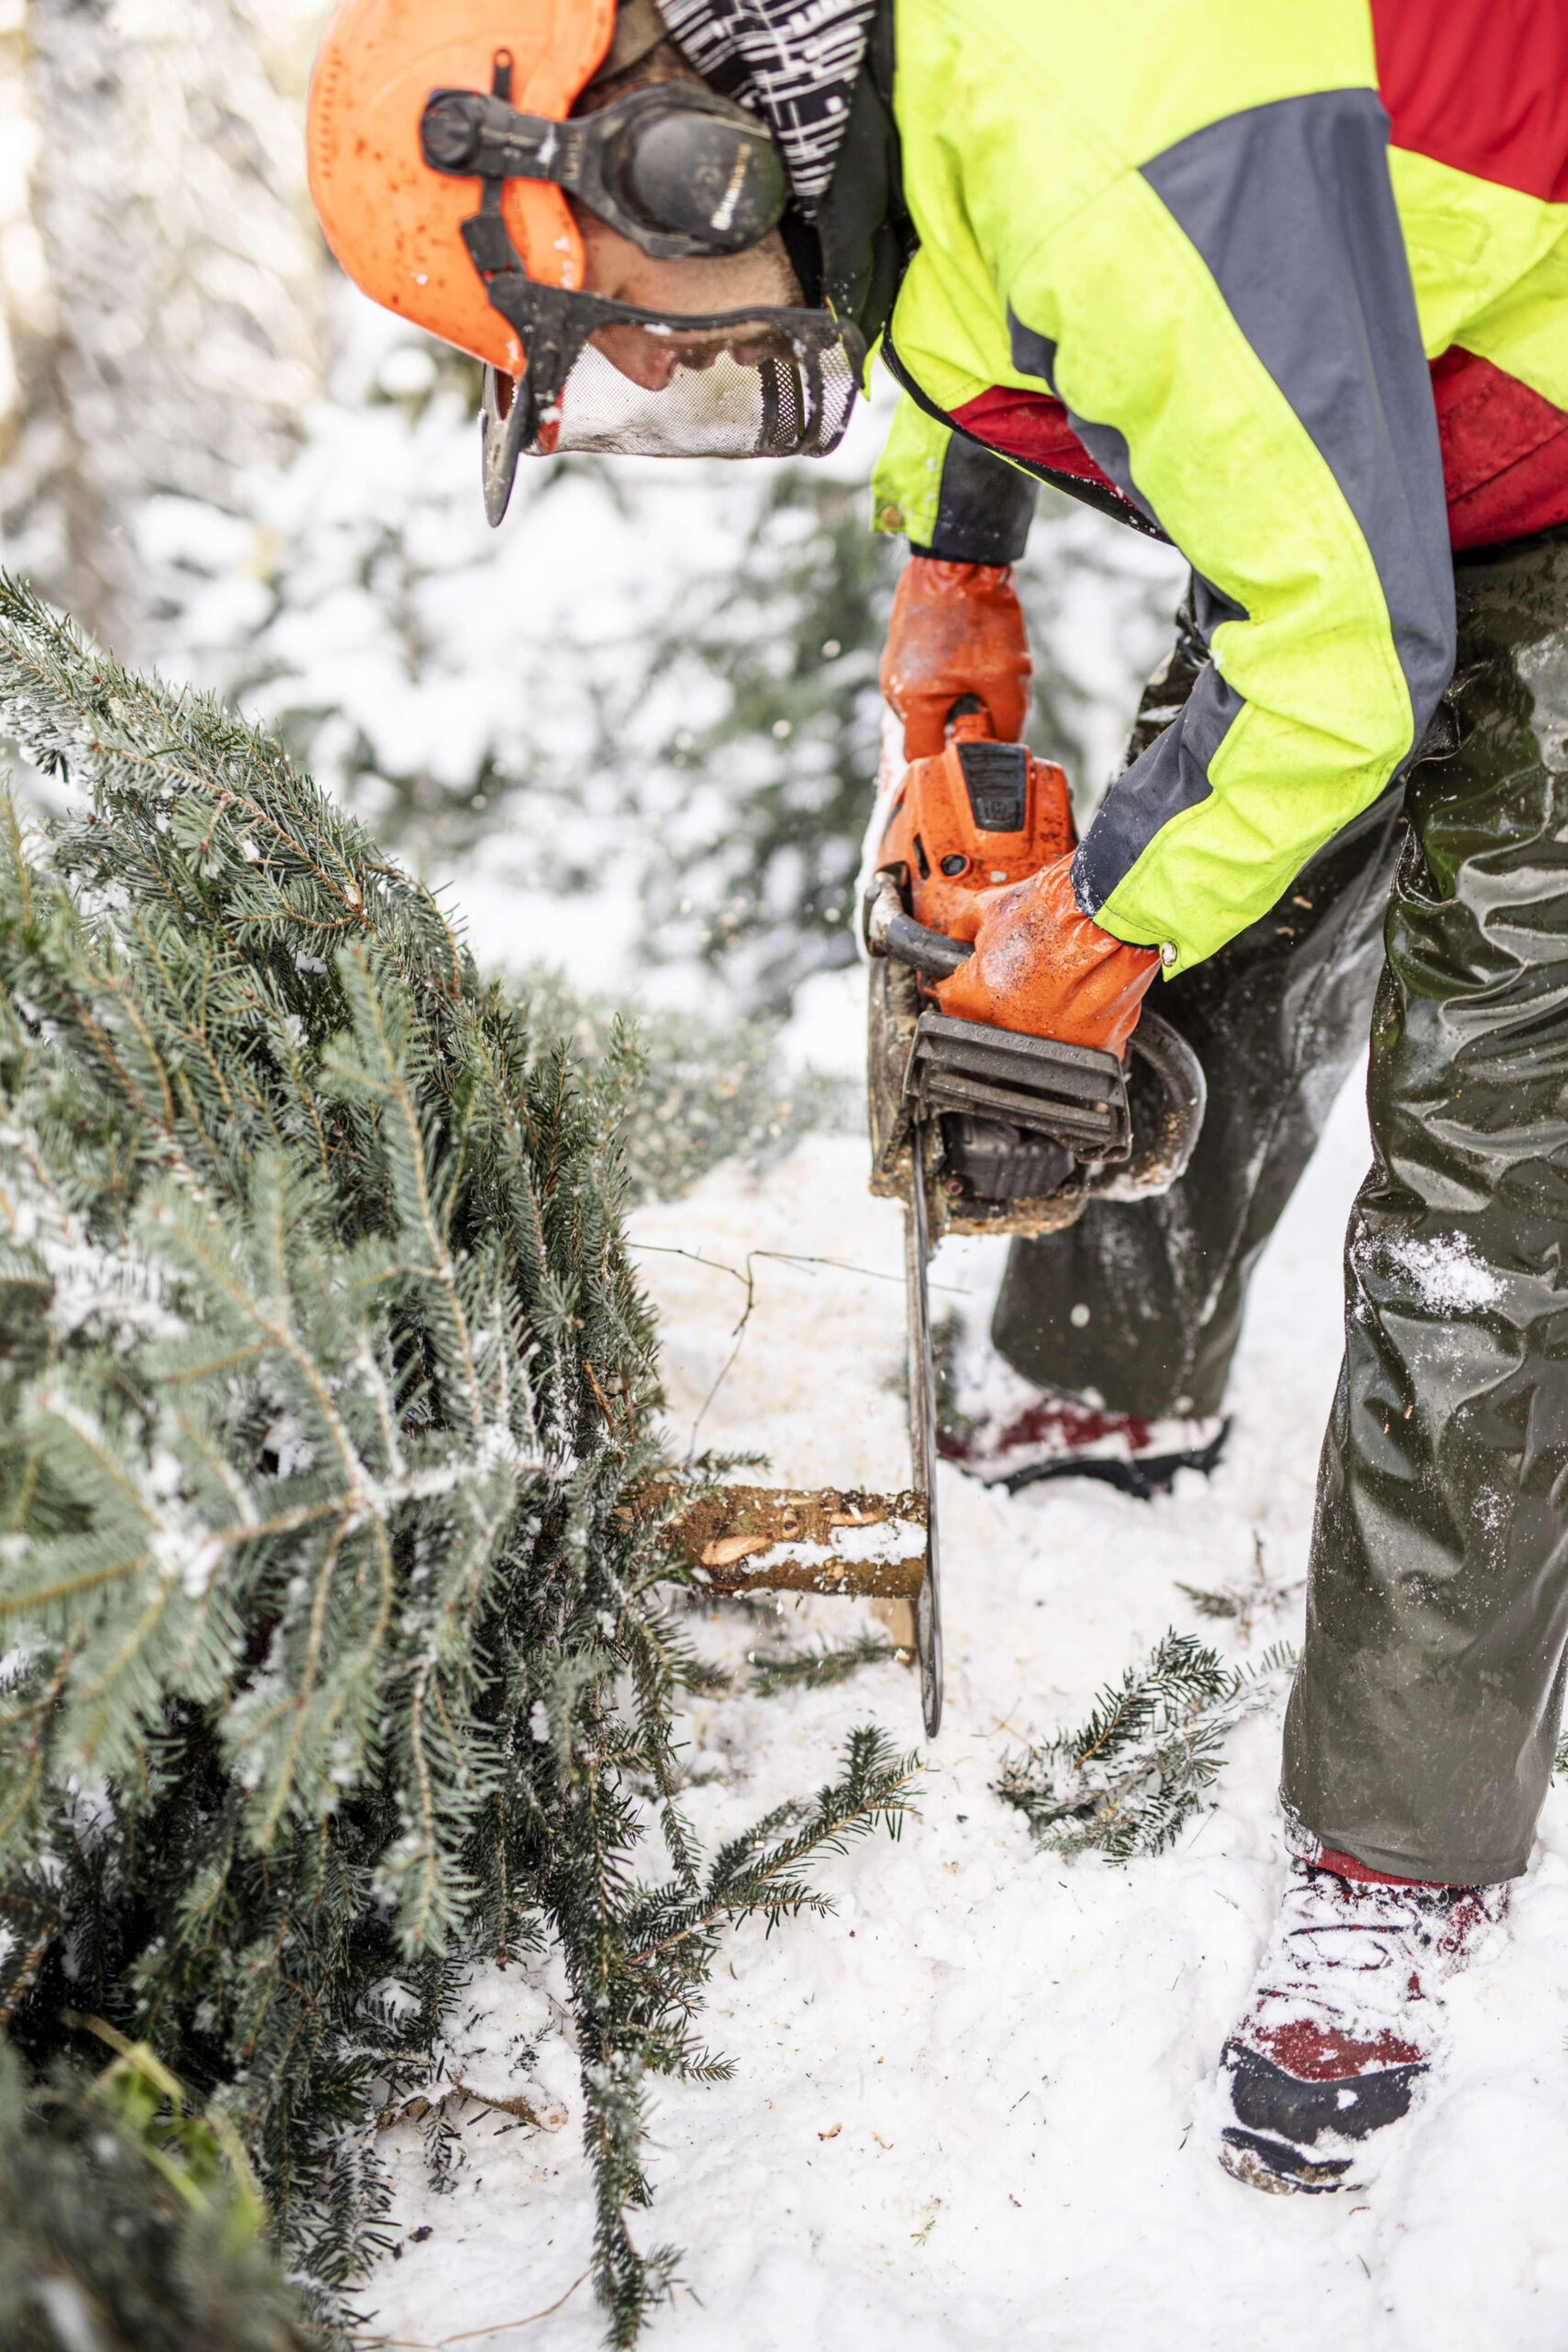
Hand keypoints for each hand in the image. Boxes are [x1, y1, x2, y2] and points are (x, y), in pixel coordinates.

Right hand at [879, 555, 1030, 757]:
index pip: (922, 758)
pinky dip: (943, 684)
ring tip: (977, 676)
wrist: (959, 557)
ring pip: (923, 709)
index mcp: (913, 700)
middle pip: (922, 735)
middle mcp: (893, 688)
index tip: (975, 757)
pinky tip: (966, 661)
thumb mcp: (1008, 678)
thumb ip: (1005, 725)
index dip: (949, 765)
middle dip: (954, 732)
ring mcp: (892, 667)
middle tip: (984, 710)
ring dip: (950, 705)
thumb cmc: (982, 614)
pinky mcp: (900, 651)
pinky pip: (921, 684)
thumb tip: (1001, 753)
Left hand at [934, 853, 1158, 1056]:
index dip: (963, 983)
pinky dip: (1082, 1024)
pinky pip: (1082, 1043)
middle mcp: (1016, 1028)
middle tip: (1023, 974)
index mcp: (979, 999)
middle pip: (995, 1025)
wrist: (1112, 904)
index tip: (974, 975)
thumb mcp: (991, 907)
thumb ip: (963, 930)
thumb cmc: (1057, 905)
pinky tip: (1085, 995)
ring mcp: (1059, 1041)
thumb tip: (954, 938)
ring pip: (1039, 1038)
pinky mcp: (1099, 1043)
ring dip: (1042, 1016)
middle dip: (1003, 1002)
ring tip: (1058, 980)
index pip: (952, 1002)